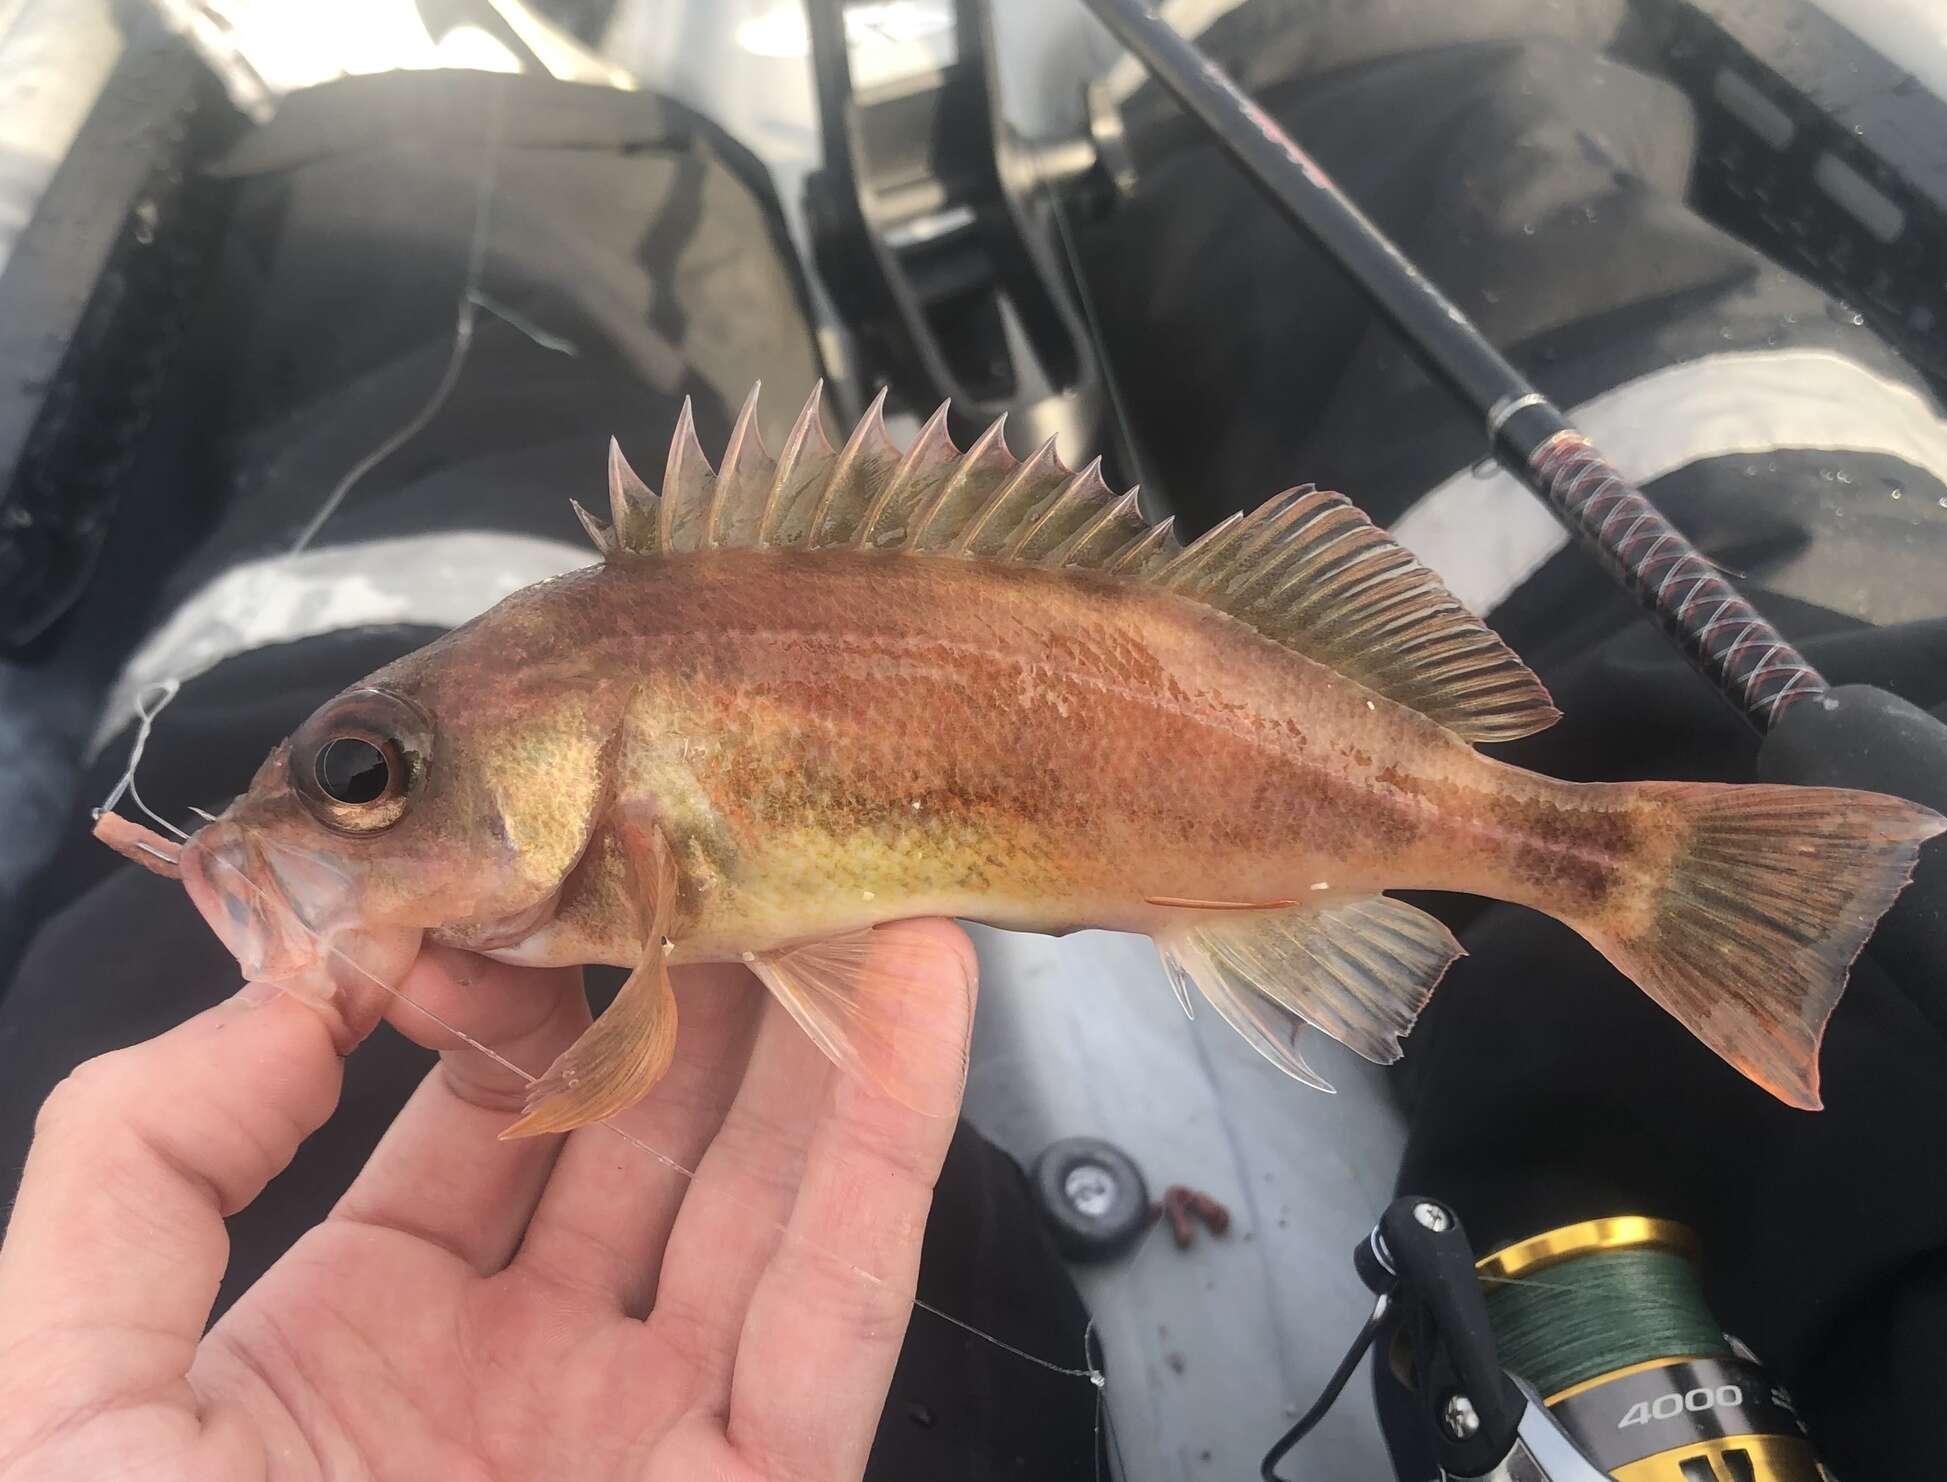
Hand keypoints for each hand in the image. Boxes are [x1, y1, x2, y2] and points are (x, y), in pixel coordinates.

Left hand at [0, 921, 977, 1480]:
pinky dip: (893, 1140)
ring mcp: (653, 1435)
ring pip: (765, 1196)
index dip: (521, 986)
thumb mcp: (59, 1402)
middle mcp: (522, 1377)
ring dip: (824, 1035)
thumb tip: (299, 991)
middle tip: (748, 830)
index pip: (473, 1121)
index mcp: (355, 1346)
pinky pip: (842, 1297)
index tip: (563, 853)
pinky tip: (926, 996)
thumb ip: (136, 1170)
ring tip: (859, 868)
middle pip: (645, 1138)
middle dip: (700, 988)